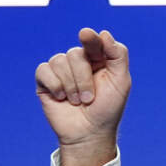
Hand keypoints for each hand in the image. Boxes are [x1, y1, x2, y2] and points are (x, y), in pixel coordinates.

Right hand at [35, 28, 130, 165]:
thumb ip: (118, 55)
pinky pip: (44, 70)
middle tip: (89, 98)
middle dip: (83, 79)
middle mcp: (79, 61)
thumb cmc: (108, 108)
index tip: (86, 34)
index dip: (90, 39)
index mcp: (99, 58)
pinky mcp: (45, 80)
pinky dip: (55, 85)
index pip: (93, 41)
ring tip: (78, 101)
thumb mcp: (121, 81)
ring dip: (71, 86)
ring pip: (59, 61)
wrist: (89, 133)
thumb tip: (104, 33)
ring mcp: (61, 70)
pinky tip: (61, 98)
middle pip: (76, 53)